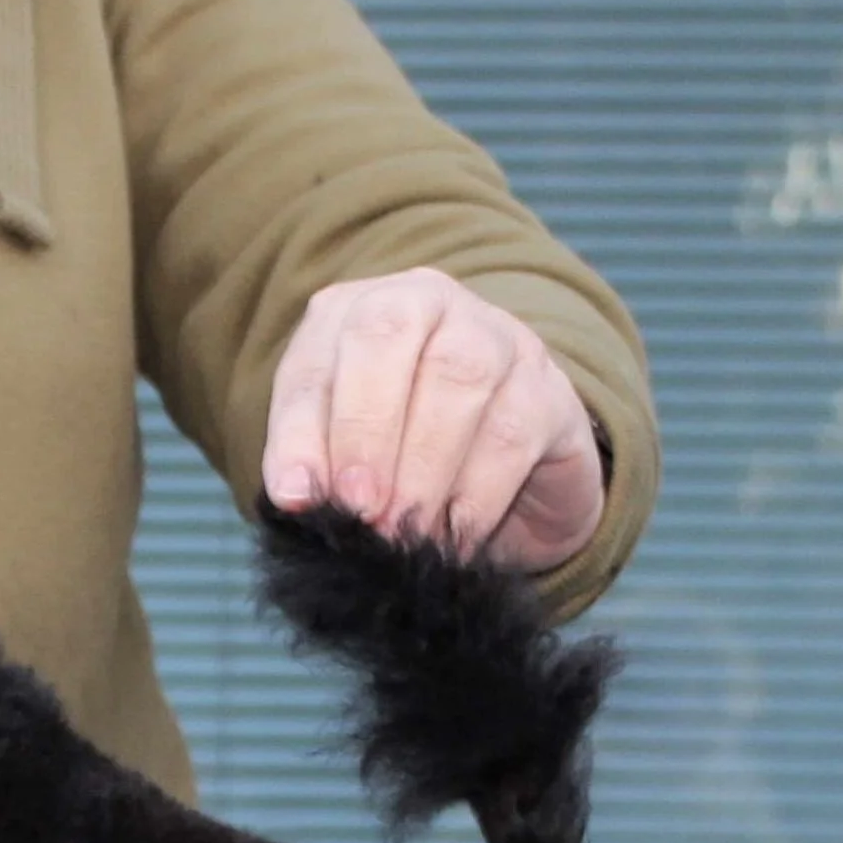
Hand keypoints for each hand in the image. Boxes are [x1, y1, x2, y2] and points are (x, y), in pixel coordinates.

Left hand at [261, 269, 604, 571]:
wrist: (513, 491)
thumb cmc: (405, 465)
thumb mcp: (345, 460)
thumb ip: (313, 464)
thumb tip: (293, 496)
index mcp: (358, 314)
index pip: (317, 355)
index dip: (299, 429)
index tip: (296, 498)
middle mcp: (429, 304)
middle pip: (389, 335)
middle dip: (366, 431)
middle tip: (358, 511)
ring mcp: (499, 337)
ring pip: (459, 379)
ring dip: (422, 469)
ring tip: (400, 532)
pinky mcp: (550, 391)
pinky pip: (512, 434)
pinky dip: (475, 496)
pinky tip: (452, 538)